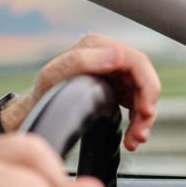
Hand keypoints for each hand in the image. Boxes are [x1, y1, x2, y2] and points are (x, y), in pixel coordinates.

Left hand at [4, 34, 160, 151]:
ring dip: (143, 120)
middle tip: (141, 134)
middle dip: (147, 109)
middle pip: (143, 80)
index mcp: (97, 46)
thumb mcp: (55, 74)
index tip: (147, 110)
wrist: (37, 107)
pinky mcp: (117, 88)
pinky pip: (136, 104)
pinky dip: (136, 122)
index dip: (148, 85)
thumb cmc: (44, 89)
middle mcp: (109, 55)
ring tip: (135, 141)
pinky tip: (131, 138)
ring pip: (142, 95)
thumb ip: (83, 61)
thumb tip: (117, 56)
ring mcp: (115, 72)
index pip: (137, 61)